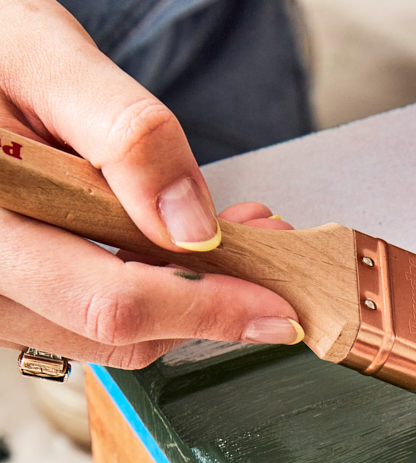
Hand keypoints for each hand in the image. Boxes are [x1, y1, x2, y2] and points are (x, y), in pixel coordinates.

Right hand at [0, 0, 303, 367]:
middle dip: (211, 304)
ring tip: (235, 234)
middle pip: (119, 336)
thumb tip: (193, 229)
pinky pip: (95, 316)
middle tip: (268, 246)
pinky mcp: (21, 296)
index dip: (205, 309)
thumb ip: (124, 134)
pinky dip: (156, 292)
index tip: (276, 306)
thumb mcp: (47, 58)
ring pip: (113, 339)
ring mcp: (3, 296)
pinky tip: (183, 243)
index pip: (109, 302)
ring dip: (189, 302)